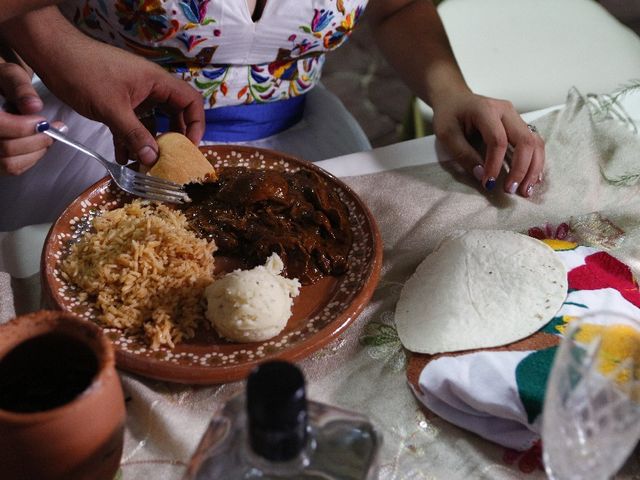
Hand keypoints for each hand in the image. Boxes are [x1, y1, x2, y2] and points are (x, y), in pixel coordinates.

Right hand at [0, 61, 65, 175]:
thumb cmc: (2, 82)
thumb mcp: (9, 75)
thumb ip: (20, 87)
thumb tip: (34, 106)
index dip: (22, 127)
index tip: (43, 121)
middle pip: (6, 149)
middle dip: (36, 141)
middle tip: (55, 130)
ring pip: (10, 164)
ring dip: (37, 152)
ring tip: (49, 137)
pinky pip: (12, 169)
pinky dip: (31, 158)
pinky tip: (38, 144)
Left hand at [3, 7, 205, 166]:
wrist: (52, 56)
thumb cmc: (85, 73)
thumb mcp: (112, 109)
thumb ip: (135, 135)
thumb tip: (154, 159)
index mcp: (157, 82)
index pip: (191, 102)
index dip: (196, 124)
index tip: (190, 146)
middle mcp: (150, 88)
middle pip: (174, 114)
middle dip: (173, 138)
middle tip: (171, 159)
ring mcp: (135, 95)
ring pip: (152, 122)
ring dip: (149, 143)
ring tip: (147, 164)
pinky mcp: (119, 103)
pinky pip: (132, 124)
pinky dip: (130, 140)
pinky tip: (124, 159)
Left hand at [432, 92, 544, 196]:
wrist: (454, 98)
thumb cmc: (449, 115)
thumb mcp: (447, 135)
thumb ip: (463, 154)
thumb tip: (482, 176)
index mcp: (486, 110)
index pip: (498, 140)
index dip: (495, 164)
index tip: (489, 183)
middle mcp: (506, 111)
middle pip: (525, 140)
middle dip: (521, 169)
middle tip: (512, 191)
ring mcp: (516, 116)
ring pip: (535, 142)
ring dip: (534, 167)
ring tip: (526, 190)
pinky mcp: (519, 124)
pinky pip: (534, 143)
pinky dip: (535, 161)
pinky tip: (532, 178)